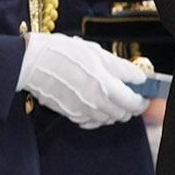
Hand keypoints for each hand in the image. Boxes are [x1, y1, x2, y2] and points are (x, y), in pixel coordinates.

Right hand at [18, 31, 151, 129]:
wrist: (31, 62)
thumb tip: (139, 78)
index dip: (142, 99)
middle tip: (128, 94)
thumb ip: (121, 68)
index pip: (134, 102)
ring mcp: (82, 110)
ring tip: (110, 96)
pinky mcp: (70, 114)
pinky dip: (97, 116)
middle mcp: (95, 102)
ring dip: (114, 111)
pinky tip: (94, 104)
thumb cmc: (63, 52)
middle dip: (129, 106)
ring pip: (108, 119)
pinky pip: (91, 122)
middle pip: (123, 114)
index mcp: (105, 85)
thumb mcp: (96, 53)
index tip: (144, 94)